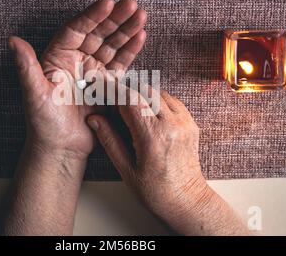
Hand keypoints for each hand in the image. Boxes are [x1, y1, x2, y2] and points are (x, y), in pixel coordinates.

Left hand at [9, 0, 146, 159]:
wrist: (62, 147)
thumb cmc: (44, 123)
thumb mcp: (34, 94)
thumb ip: (26, 67)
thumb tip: (12, 40)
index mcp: (58, 57)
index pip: (76, 30)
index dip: (92, 16)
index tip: (108, 3)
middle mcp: (76, 61)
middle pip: (97, 33)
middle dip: (115, 18)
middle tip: (131, 4)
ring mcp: (93, 71)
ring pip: (111, 45)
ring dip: (126, 30)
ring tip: (141, 15)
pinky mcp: (107, 84)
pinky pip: (120, 63)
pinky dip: (130, 50)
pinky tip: (140, 36)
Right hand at [87, 88, 248, 234]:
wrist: (186, 200)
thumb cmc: (156, 191)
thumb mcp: (126, 169)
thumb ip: (110, 140)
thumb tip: (94, 119)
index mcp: (152, 138)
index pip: (130, 100)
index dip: (113, 90)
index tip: (101, 87)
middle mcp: (171, 126)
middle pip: (145, 91)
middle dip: (126, 89)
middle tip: (112, 94)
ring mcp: (184, 123)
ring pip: (159, 92)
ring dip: (142, 93)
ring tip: (128, 103)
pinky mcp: (191, 123)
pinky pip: (172, 101)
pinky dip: (157, 99)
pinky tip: (147, 110)